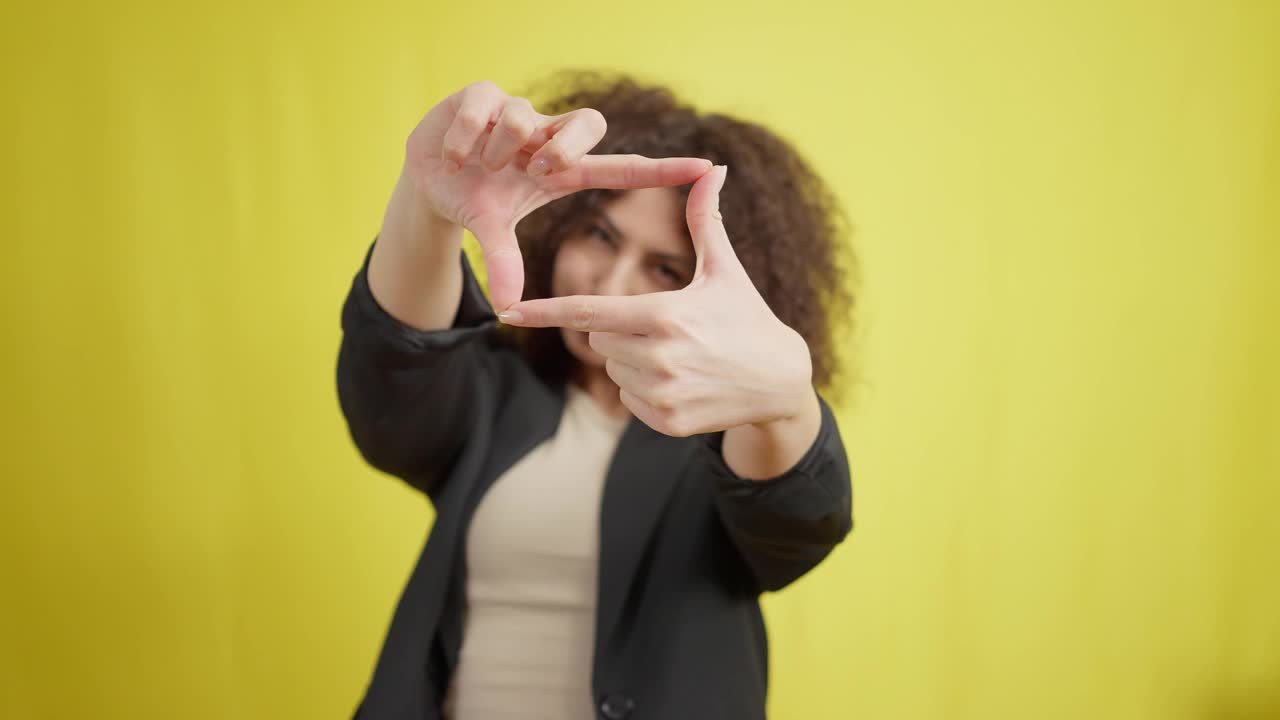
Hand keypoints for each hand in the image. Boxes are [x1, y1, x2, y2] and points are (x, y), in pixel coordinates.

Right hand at [403, 80, 712, 309]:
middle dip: (564, 146)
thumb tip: (505, 308)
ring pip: (524, 117)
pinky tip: (455, 154)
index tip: (707, 168)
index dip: (663, 170)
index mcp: (562, 170)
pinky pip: (483, 107)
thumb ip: (503, 261)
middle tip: (535, 169)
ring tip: (479, 166)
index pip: (622, 168)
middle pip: (588, 124)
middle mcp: (546, 136)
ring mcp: (517, 113)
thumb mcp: (491, 231)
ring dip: (498, 149)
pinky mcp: (482, 95)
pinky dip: (465, 137)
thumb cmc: (475, 201)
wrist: (427, 177)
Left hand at [498, 166, 814, 437]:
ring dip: (631, 361)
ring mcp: (663, 394)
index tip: (509, 312)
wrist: (781, 381)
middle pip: (599, 339)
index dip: (545, 311)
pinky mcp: (668, 423)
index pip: (589, 312)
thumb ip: (706, 220)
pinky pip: (628, 401)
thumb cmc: (748, 317)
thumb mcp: (725, 270)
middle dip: (619, 329)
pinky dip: (644, 391)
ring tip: (679, 356)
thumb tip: (714, 168)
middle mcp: (659, 358)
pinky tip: (682, 382)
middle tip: (663, 328)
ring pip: (612, 370)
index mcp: (665, 316)